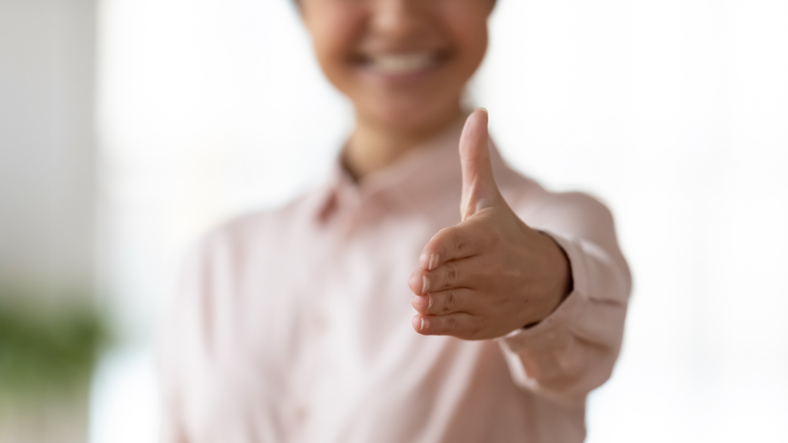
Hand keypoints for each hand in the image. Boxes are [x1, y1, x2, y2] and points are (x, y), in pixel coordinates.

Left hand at [408, 109, 571, 339]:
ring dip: (429, 300)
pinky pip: (451, 325)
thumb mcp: (488, 197)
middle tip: (418, 281)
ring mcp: (485, 299)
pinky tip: (421, 318)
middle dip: (429, 278)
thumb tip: (479, 112)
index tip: (425, 260)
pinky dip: (434, 323)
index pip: (455, 243)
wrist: (546, 281)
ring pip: (445, 300)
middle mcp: (487, 269)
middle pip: (443, 275)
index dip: (439, 252)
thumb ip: (475, 159)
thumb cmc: (505, 232)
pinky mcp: (481, 323)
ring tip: (422, 296)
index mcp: (484, 236)